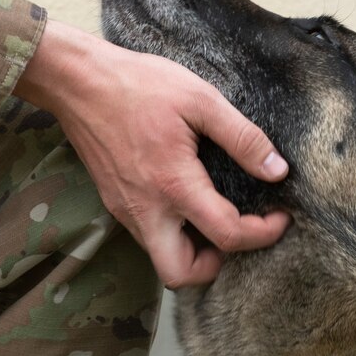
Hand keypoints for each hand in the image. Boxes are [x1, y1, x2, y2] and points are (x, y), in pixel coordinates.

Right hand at [16, 20, 289, 287]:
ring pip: (161, 257)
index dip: (263, 234)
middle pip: (181, 274)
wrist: (77, 81)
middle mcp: (146, 208)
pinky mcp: (113, 201)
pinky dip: (172, 232)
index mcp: (174, 184)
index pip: (227, 235)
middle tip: (235, 232)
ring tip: (214, 214)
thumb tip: (277, 169)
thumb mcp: (200, 100)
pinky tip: (186, 198)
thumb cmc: (138, 84)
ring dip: (192, 250)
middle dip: (215, 265)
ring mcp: (125, 209)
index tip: (279, 217)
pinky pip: (147, 235)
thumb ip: (242, 137)